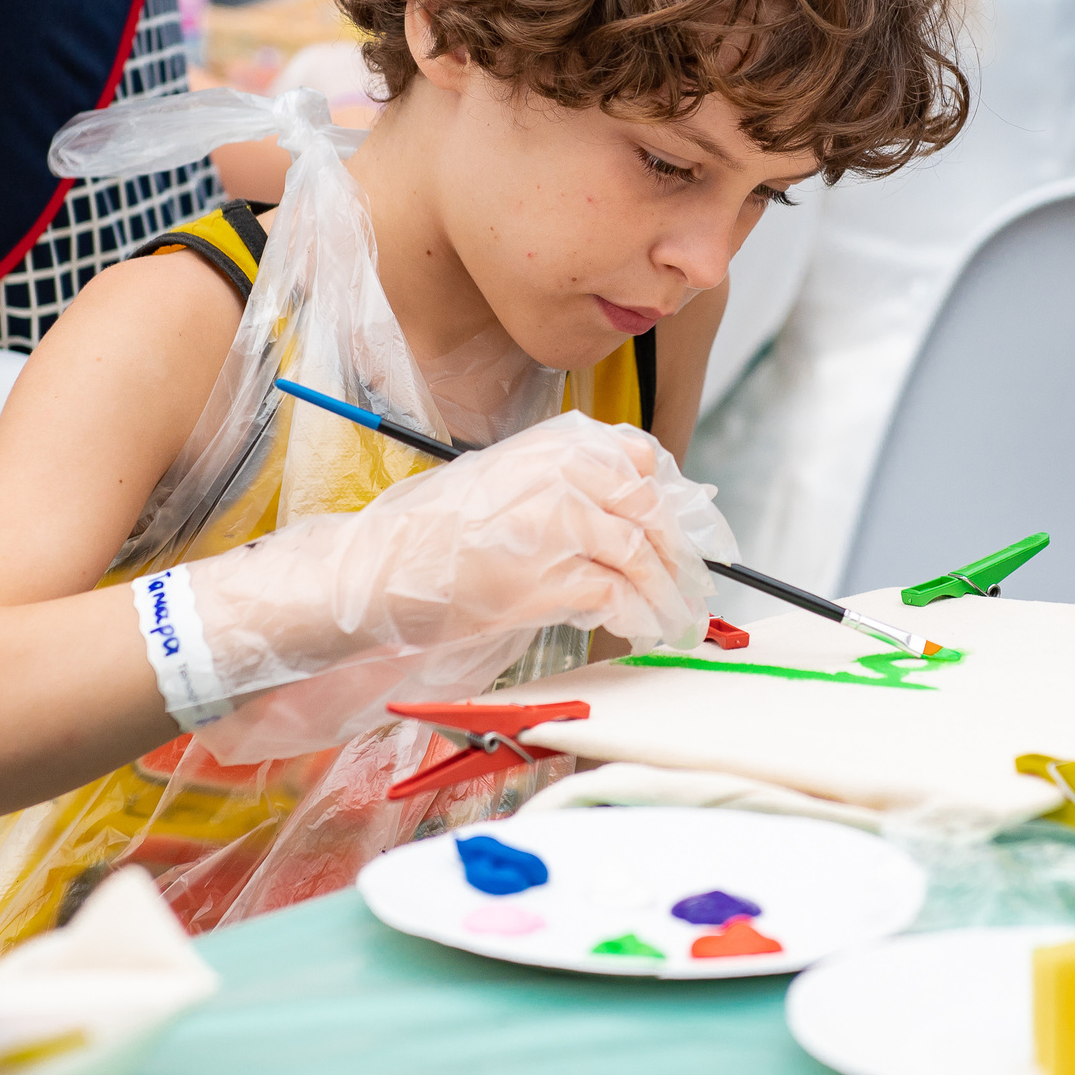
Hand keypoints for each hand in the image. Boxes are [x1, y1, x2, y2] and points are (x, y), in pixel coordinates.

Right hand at [190, 411, 734, 700]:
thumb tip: (627, 515)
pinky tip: (642, 631)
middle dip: (681, 558)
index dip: (670, 504)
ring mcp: (561, 522)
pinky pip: (619, 595)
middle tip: (693, 591)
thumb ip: (564, 486)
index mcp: (556, 443)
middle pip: (652, 511)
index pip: (642, 459)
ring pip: (645, 556)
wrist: (381, 570)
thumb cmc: (436, 535)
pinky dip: (640, 617)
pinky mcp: (551, 575)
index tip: (683, 538)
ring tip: (677, 623)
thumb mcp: (505, 482)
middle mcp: (566, 472)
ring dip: (669, 596)